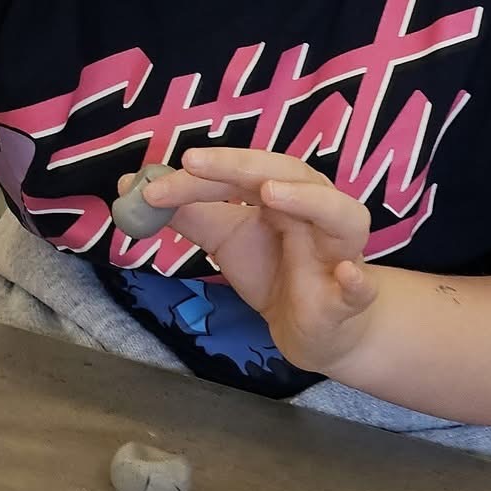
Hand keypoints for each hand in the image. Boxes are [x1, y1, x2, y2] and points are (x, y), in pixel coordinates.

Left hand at [122, 149, 378, 373]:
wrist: (311, 327)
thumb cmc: (272, 269)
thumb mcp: (224, 239)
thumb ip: (187, 212)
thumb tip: (130, 187)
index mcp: (284, 192)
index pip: (244, 171)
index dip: (200, 174)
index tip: (153, 185)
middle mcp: (316, 212)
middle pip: (289, 175)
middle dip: (242, 167)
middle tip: (197, 163)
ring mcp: (339, 252)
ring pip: (341, 216)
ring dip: (308, 201)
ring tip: (270, 193)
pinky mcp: (350, 298)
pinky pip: (360, 286)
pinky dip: (357, 280)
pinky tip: (347, 274)